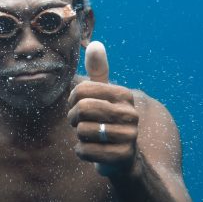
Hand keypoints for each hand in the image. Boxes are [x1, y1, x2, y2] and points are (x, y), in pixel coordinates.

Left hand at [67, 41, 139, 175]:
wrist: (123, 158)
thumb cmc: (107, 121)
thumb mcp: (104, 95)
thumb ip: (98, 71)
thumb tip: (94, 43)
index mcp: (123, 95)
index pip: (82, 90)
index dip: (72, 101)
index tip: (78, 108)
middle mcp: (130, 113)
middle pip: (82, 109)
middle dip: (73, 119)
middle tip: (79, 124)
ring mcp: (128, 135)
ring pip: (83, 131)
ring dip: (79, 136)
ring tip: (90, 137)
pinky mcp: (122, 156)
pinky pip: (85, 150)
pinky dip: (82, 152)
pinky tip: (93, 150)